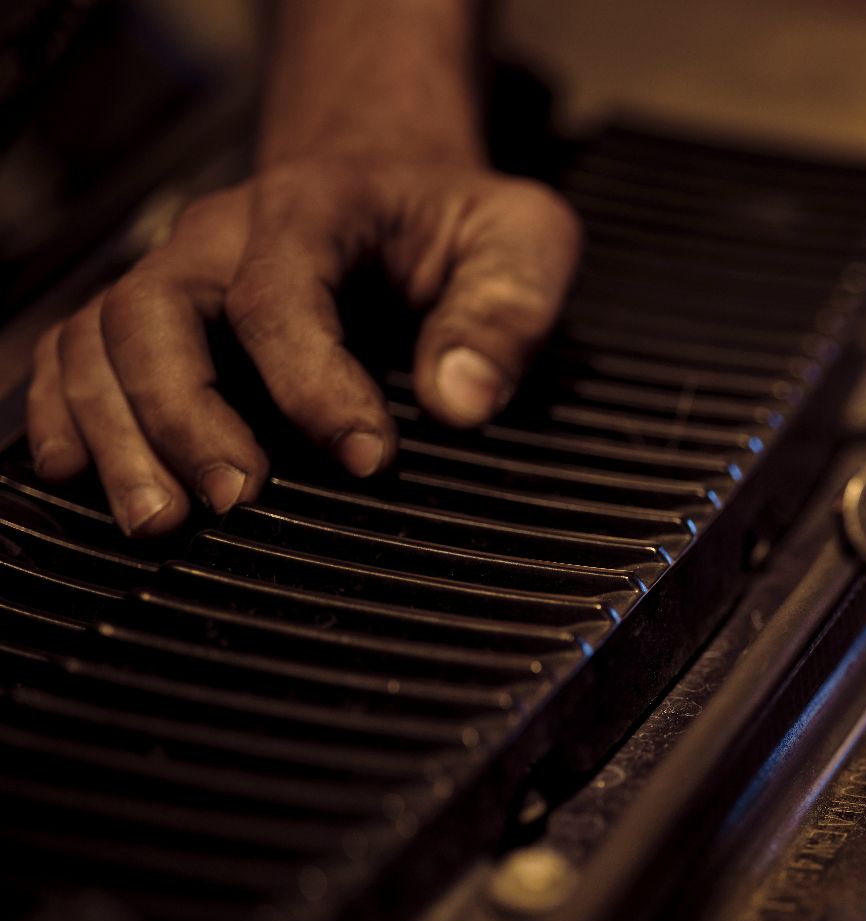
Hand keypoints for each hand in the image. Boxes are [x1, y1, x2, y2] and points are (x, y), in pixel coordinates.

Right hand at [26, 157, 580, 535]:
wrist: (391, 176)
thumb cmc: (457, 220)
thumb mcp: (522, 238)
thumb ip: (506, 312)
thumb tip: (462, 402)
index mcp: (315, 203)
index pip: (283, 292)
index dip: (315, 383)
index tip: (369, 459)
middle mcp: (221, 234)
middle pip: (155, 312)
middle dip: (184, 414)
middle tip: (234, 500)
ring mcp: (175, 273)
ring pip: (98, 338)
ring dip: (117, 433)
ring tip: (159, 520)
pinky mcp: (152, 316)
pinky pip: (72, 353)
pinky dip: (63, 413)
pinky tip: (77, 476)